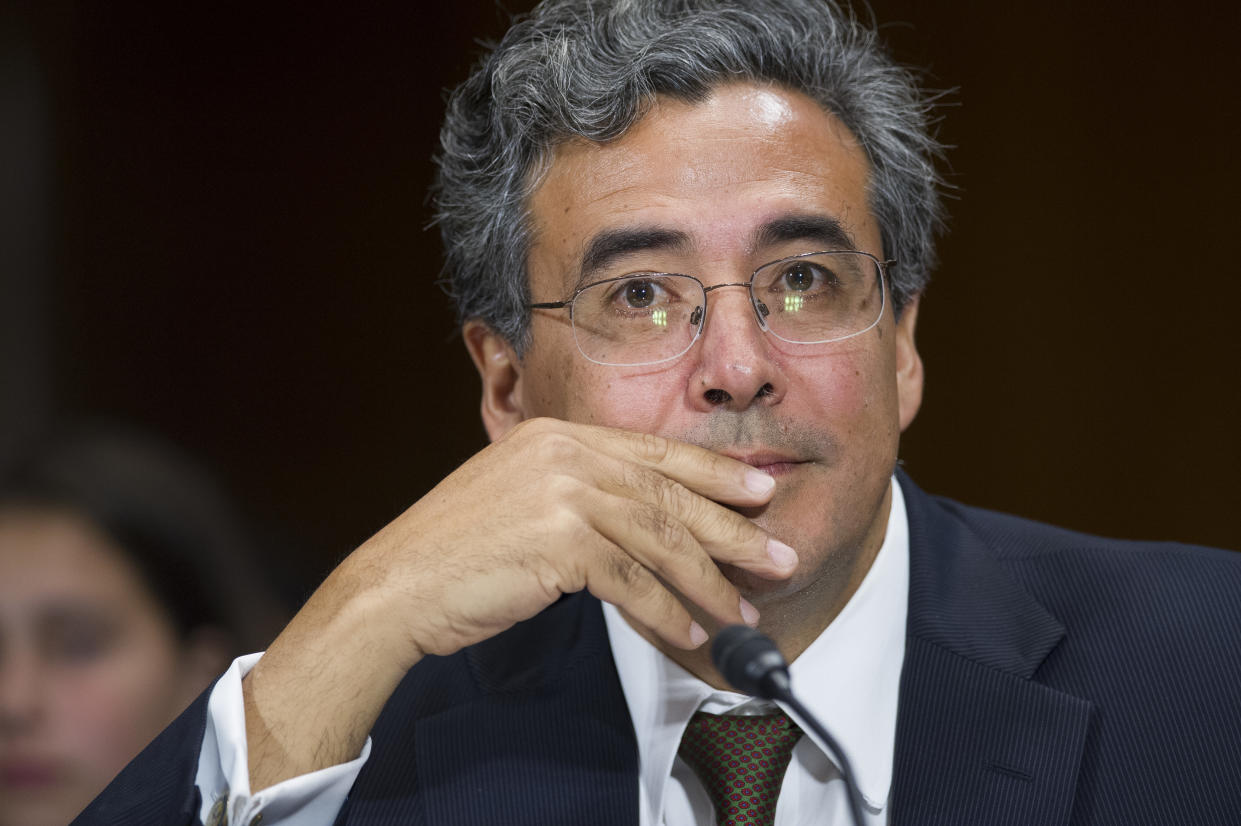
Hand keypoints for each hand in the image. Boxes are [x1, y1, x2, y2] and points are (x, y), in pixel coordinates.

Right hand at [242, 417, 795, 789]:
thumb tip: (642, 519)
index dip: (714, 474)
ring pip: (658, 539)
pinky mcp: (557, 541)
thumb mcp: (520, 497)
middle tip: (778, 553)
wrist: (396, 584)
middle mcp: (563, 453)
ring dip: (707, 582)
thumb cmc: (456, 550)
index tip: (760, 491)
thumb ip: (576, 491)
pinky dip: (666, 612)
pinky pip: (631, 581)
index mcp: (558, 435)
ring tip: (743, 611)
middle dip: (731, 528)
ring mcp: (560, 492)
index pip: (654, 453)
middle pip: (668, 493)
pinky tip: (690, 633)